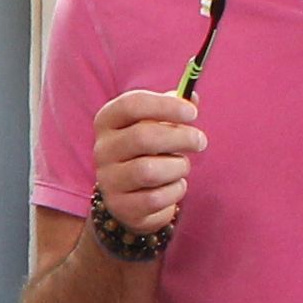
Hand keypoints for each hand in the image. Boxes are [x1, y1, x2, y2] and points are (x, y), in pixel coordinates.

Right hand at [90, 87, 201, 235]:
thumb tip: (193, 97)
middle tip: (200, 141)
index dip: (165, 106)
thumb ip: (173, 109)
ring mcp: (108, 179)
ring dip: (178, 167)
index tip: (193, 113)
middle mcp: (102, 149)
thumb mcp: (156, 125)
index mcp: (108, 121)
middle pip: (143, 136)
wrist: (130, 196)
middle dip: (180, 137)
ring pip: (149, 170)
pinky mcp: (121, 206)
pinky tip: (174, 186)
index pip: (131, 105)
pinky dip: (175, 191)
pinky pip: (156, 198)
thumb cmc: (148, 152)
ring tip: (182, 166)